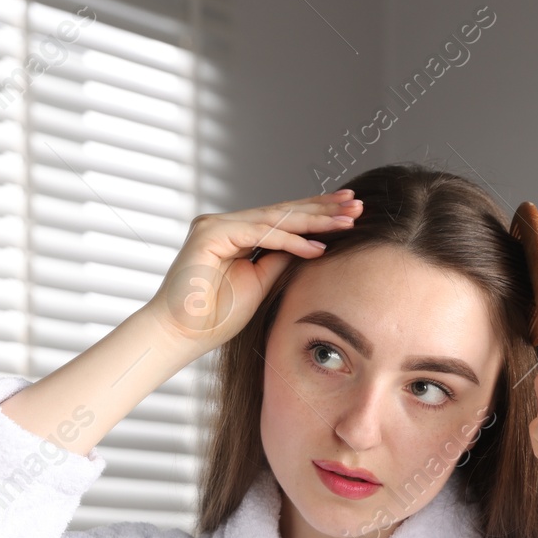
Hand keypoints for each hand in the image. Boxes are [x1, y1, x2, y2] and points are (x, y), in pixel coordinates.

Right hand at [143, 191, 361, 351]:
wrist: (180, 335)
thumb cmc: (214, 318)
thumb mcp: (261, 283)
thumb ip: (281, 259)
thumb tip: (312, 242)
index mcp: (235, 235)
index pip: (283, 220)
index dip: (316, 215)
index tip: (350, 214)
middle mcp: (225, 225)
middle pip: (282, 212)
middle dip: (321, 208)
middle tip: (357, 202)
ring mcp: (216, 225)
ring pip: (274, 218)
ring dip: (313, 220)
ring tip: (348, 220)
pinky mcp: (209, 233)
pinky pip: (258, 233)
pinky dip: (289, 240)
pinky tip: (317, 246)